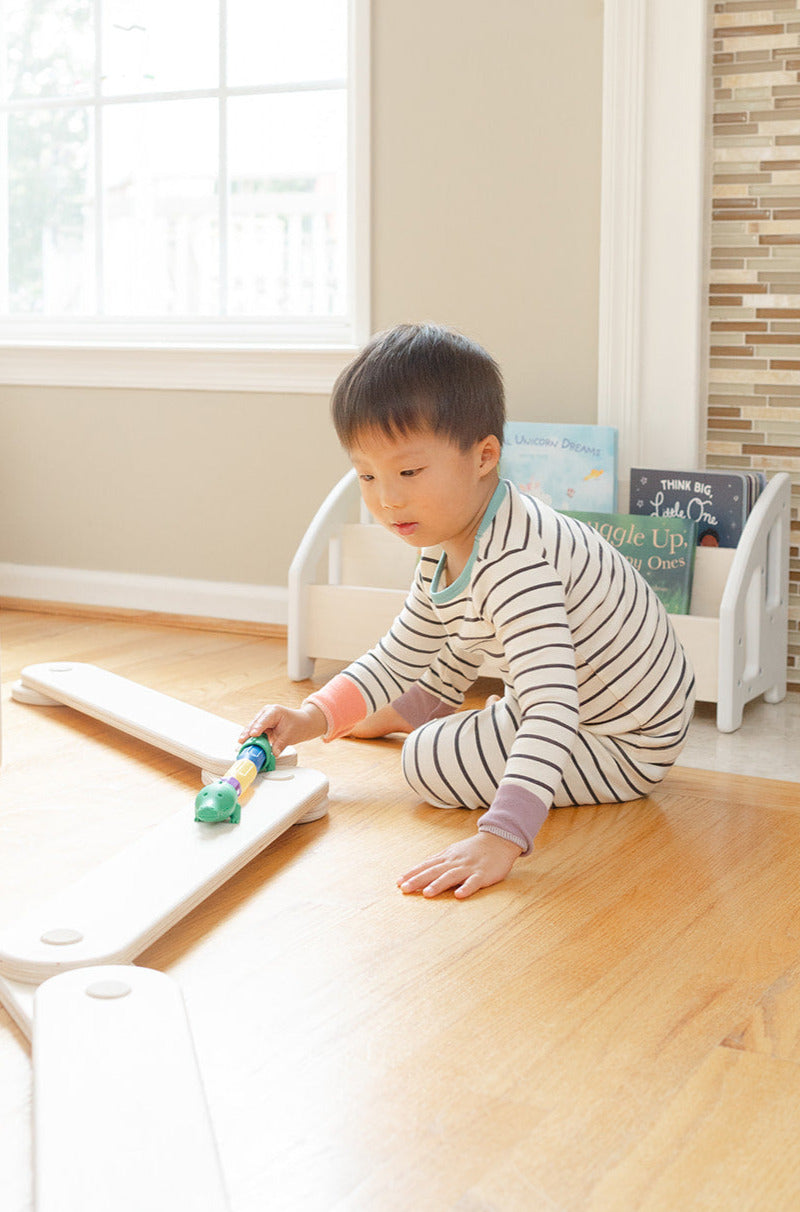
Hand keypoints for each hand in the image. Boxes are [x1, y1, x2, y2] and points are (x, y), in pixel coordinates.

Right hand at [238, 702, 325, 756]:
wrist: (302, 723)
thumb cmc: (298, 725)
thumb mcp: (290, 736)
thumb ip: (280, 745)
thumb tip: (273, 753)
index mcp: (274, 711)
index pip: (264, 720)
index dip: (257, 728)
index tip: (252, 734)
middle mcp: (266, 713)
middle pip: (254, 723)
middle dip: (247, 733)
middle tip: (241, 741)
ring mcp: (262, 718)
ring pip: (252, 727)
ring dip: (246, 736)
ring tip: (240, 745)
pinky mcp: (261, 725)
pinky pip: (254, 731)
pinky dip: (250, 738)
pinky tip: (244, 744)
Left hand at [397, 831, 522, 899]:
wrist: (498, 840)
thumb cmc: (474, 849)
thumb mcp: (454, 851)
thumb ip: (439, 860)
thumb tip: (421, 866)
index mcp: (447, 857)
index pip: (426, 866)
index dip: (413, 873)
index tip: (398, 882)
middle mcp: (455, 862)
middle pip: (434, 871)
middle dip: (418, 880)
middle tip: (404, 889)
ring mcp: (469, 868)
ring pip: (451, 876)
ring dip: (438, 884)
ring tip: (427, 894)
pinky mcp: (483, 874)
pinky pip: (474, 882)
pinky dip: (466, 888)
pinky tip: (458, 896)